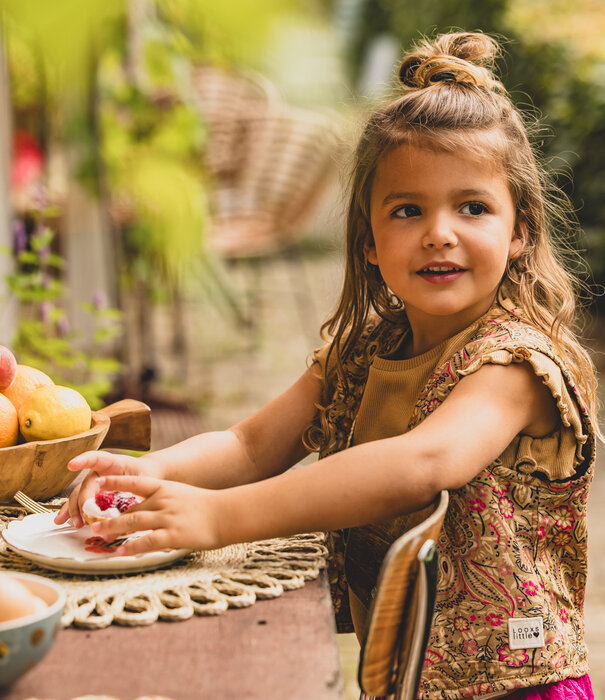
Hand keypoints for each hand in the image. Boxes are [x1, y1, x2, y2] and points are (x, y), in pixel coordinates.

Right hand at [54, 451, 161, 527]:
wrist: (146, 474)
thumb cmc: (145, 474)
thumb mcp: (145, 481)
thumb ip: (135, 493)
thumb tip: (128, 513)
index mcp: (112, 462)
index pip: (96, 458)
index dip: (83, 460)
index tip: (71, 465)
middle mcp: (98, 471)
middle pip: (87, 484)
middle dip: (83, 502)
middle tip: (85, 517)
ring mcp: (93, 482)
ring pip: (78, 494)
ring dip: (75, 510)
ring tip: (76, 524)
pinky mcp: (92, 493)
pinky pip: (78, 502)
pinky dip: (71, 512)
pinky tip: (62, 521)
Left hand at [86, 474, 222, 554]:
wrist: (227, 513)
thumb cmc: (206, 505)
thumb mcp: (181, 494)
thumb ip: (163, 499)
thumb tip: (144, 509)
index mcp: (165, 488)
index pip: (135, 482)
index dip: (115, 482)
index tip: (99, 481)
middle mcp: (163, 500)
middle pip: (129, 509)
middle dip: (108, 518)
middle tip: (93, 524)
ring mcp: (168, 517)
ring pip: (133, 523)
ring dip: (114, 530)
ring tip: (99, 537)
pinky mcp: (174, 534)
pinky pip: (147, 541)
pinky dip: (131, 547)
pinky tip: (121, 552)